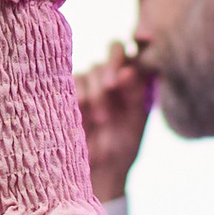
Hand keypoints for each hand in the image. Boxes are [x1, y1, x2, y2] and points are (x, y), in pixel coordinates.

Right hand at [77, 41, 155, 200]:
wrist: (96, 174)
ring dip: (97, 91)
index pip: (138, 50)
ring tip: (102, 119)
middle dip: (113, 66)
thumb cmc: (121, 149)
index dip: (141, 41)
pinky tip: (83, 110)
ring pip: (92, 69)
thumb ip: (135, 95)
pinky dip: (79, 94)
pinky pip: (72, 82)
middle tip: (113, 87)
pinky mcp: (67, 93)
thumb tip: (131, 70)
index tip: (146, 41)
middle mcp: (114, 75)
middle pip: (114, 51)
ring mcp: (90, 83)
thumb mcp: (134, 123)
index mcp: (136, 80)